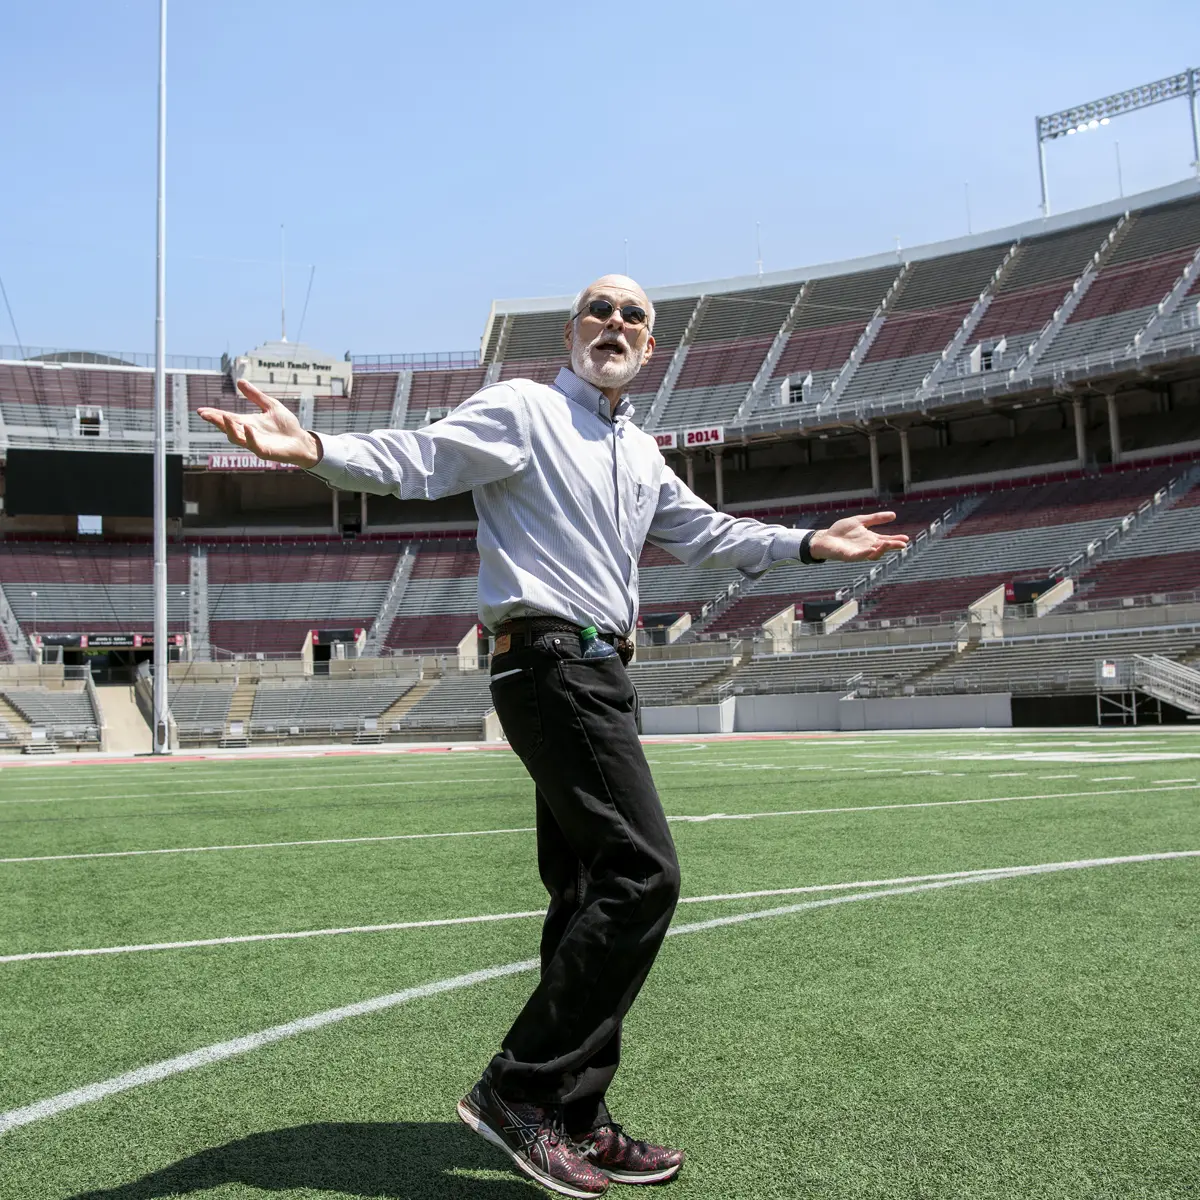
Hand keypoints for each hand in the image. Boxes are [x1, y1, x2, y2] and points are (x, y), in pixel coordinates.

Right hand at [197, 380, 321, 467]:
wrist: (302, 440)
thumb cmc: (286, 425)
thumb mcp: (270, 406)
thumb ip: (255, 396)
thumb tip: (239, 382)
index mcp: (247, 423)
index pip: (227, 418)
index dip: (214, 415)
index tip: (200, 410)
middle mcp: (248, 434)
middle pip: (227, 428)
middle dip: (216, 421)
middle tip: (204, 414)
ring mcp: (256, 444)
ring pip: (237, 438)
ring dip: (229, 428)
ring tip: (224, 416)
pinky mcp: (266, 452)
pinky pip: (254, 446)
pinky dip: (250, 437)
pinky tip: (247, 427)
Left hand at [809, 512, 909, 562]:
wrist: (825, 538)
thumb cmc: (841, 531)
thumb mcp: (860, 521)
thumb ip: (875, 518)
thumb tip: (894, 515)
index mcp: (870, 539)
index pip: (886, 540)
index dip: (895, 540)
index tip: (906, 538)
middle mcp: (867, 547)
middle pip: (882, 548)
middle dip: (892, 546)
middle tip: (902, 545)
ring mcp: (858, 552)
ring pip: (873, 554)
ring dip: (881, 550)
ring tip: (888, 544)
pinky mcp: (849, 556)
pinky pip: (858, 556)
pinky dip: (865, 553)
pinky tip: (870, 549)